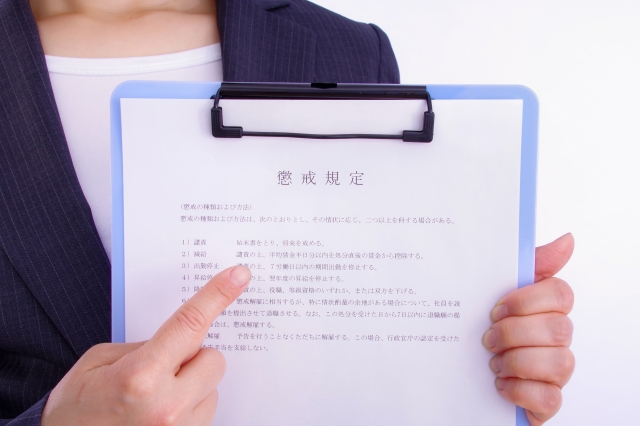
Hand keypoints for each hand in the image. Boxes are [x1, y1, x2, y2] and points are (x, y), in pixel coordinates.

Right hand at [42, 265, 250, 425]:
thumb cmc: (77, 407)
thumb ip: (146, 345)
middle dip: (194, 356)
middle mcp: (166, 407)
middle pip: (213, 359)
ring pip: (212, 388)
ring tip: (155, 399)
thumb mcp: (100, 361)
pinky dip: (190, 407)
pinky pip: (207, 412)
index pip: (190, 325)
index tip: (239, 275)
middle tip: (163, 367)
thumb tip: (183, 338)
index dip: (217, 296)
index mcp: (140, 376)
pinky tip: (161, 415)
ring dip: (192, 386)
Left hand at [483, 234, 574, 424]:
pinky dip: (520, 391)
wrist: (459, 374)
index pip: (560, 294)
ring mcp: (555, 370)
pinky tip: (500, 384)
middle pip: (558, 328)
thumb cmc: (484, 328)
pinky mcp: (547, 400)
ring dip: (516, 362)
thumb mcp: (493, 291)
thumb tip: (567, 240)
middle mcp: (556, 338)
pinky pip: (549, 397)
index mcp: (545, 309)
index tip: (495, 309)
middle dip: (514, 333)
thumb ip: (528, 265)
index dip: (526, 301)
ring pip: (559, 362)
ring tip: (492, 363)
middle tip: (487, 339)